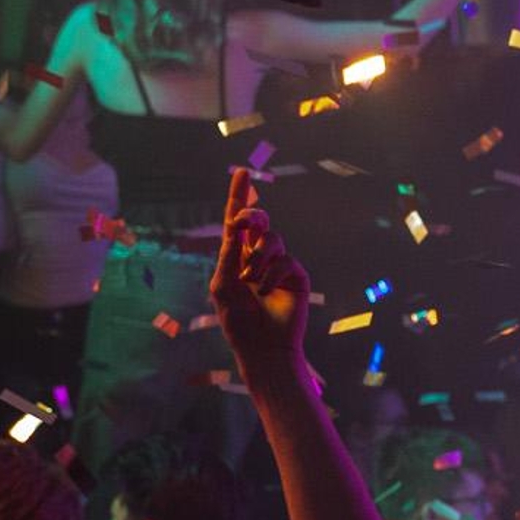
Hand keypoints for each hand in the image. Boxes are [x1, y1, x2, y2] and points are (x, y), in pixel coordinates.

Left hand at [209, 166, 309, 379]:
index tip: (242, 171)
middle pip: (258, 221)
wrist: (263, 347)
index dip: (240, 196)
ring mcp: (279, 266)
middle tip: (244, 223)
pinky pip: (286, 260)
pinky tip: (266, 291)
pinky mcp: (296, 276)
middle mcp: (257, 257)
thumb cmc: (238, 320)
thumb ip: (230, 253)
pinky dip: (272, 274)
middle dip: (251, 216)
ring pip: (272, 239)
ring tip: (251, 279)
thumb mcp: (223, 284)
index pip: (237, 222)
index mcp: (236, 258)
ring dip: (257, 257)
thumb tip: (237, 224)